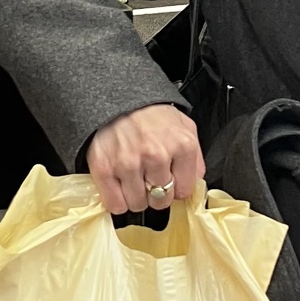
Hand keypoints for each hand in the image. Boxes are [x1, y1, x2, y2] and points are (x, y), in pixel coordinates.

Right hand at [87, 104, 203, 214]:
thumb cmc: (150, 113)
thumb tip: (194, 184)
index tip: (168, 180)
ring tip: (134, 180)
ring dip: (136, 197)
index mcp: (181, 146)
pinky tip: (119, 186)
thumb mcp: (184, 127)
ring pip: (138, 204)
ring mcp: (129, 163)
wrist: (117, 96)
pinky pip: (115, 204)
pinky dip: (117, 201)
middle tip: (149, 179)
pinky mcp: (104, 168)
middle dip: (156, 193)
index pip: (184, 191)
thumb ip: (195, 157)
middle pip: (161, 200)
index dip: (175, 188)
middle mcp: (156, 156)